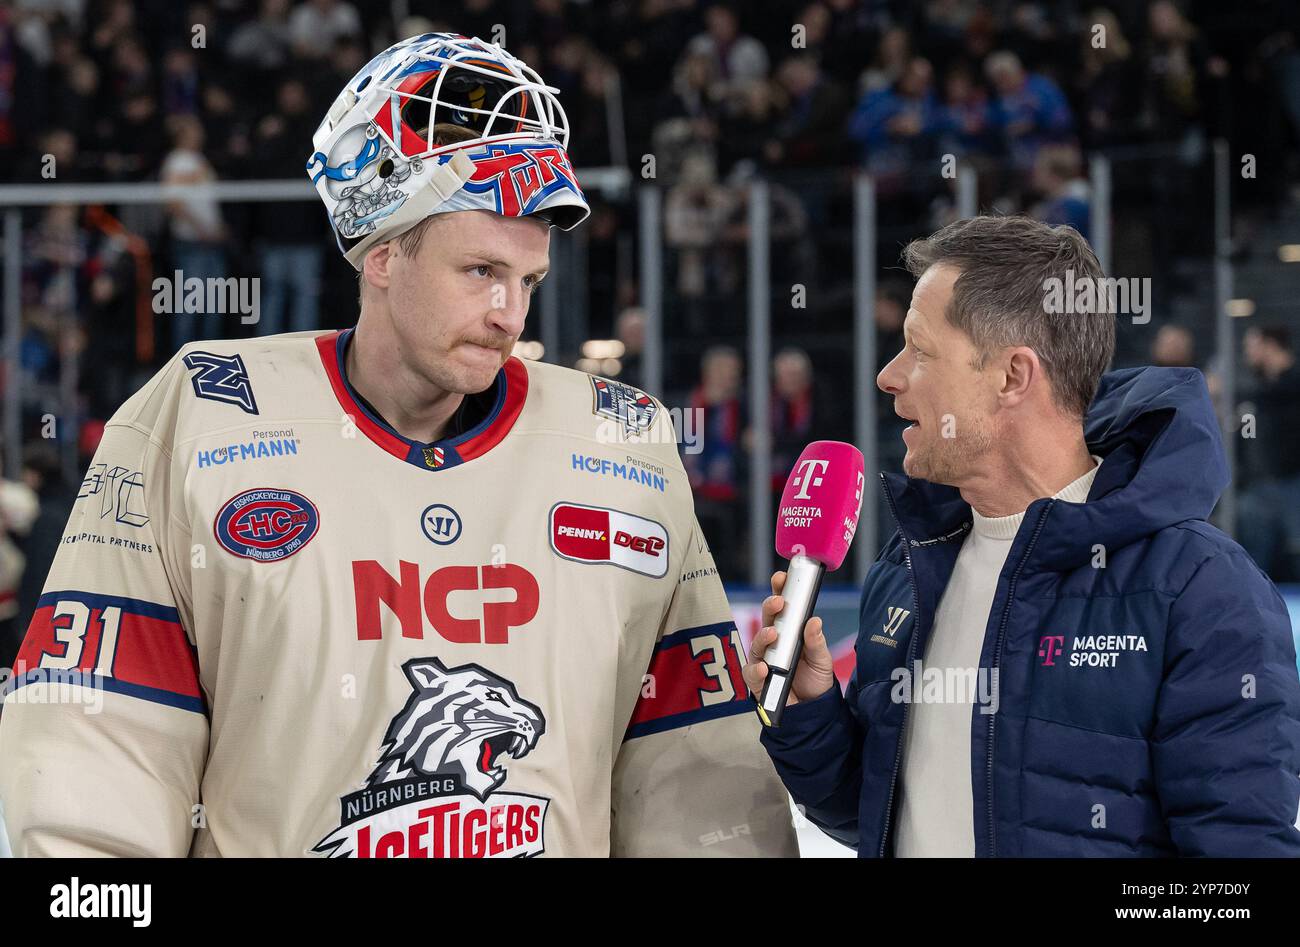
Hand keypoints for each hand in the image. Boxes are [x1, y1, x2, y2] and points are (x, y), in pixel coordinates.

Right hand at [741, 570, 836, 707]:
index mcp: (788, 632)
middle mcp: (773, 644)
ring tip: (773, 634)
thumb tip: (814, 620)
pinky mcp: (758, 681)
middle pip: (766, 621)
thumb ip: (816, 642)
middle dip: (770, 607)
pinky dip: (755, 669)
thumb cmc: (816, 680)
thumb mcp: (822, 659)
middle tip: (779, 600)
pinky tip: (763, 667)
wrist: (814, 711)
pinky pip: (751, 672)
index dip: (779, 591)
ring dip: (763, 636)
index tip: (781, 577)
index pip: (781, 608)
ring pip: (756, 644)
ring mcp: (764, 661)